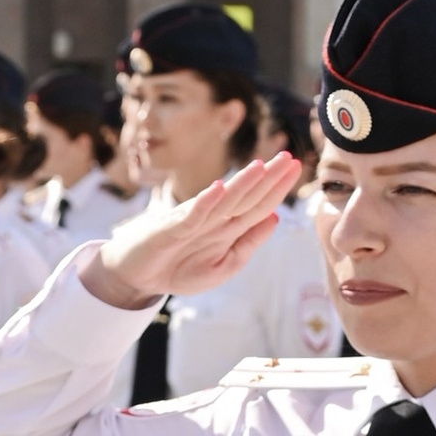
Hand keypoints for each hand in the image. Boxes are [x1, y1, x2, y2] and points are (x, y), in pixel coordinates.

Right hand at [84, 153, 302, 313]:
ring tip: (262, 166)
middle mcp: (214, 218)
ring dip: (242, 184)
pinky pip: (191, 215)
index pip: (258, 203)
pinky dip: (206, 203)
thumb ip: (247, 244)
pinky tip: (220, 189)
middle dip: (268, 178)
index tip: (296, 167)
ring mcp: (192, 221)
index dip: (277, 187)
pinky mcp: (170, 229)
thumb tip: (274, 219)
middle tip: (289, 159)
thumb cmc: (179, 268)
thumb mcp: (222, 266)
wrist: (138, 276)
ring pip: (223, 201)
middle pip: (245, 196)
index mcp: (228, 227)